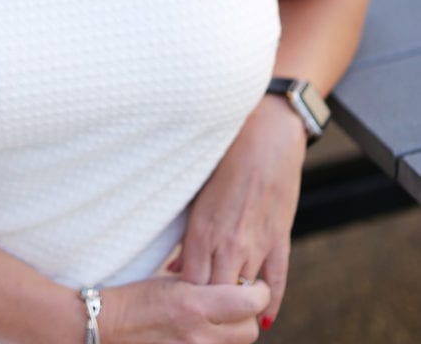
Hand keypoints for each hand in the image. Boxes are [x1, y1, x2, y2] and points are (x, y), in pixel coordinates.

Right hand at [101, 276, 270, 343]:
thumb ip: (206, 284)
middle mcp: (200, 335)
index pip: (250, 302)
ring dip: (235, 331)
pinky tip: (206, 331)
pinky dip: (219, 342)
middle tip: (236, 300)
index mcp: (195, 304)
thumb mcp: (172, 281)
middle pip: (249, 329)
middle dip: (247, 314)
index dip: (258, 291)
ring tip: (219, 317)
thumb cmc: (138, 296)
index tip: (252, 284)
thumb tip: (236, 283)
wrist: (110, 326)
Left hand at [170, 95, 306, 328]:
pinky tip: (265, 318)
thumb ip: (189, 238)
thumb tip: (178, 271)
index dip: (187, 300)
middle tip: (206, 319)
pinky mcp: (280, 240)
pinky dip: (270, 302)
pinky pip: (277, 282)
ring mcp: (257, 244)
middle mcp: (228, 243)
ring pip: (245, 293)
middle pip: (217, 296)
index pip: (190, 285)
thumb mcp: (198, 198)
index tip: (183, 306)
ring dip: (238, 307)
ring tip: (231, 320)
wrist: (264, 139)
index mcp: (201, 231)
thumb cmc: (224, 163)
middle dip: (211, 310)